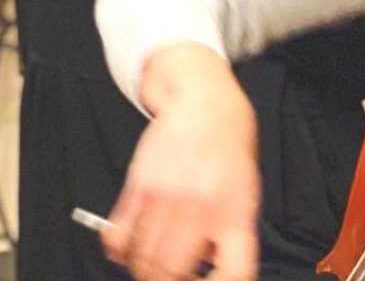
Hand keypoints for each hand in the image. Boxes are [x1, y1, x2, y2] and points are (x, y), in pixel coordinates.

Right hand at [103, 44, 259, 280]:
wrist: (206, 102)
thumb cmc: (230, 148)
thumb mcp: (246, 189)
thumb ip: (230, 230)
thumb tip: (209, 266)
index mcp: (236, 213)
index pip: (234, 272)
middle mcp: (202, 209)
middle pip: (170, 272)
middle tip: (172, 276)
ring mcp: (167, 198)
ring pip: (141, 259)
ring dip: (142, 269)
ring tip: (151, 262)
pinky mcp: (139, 186)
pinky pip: (118, 236)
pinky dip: (120, 250)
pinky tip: (130, 246)